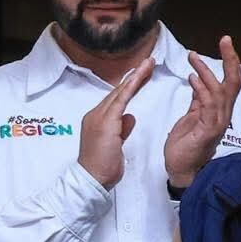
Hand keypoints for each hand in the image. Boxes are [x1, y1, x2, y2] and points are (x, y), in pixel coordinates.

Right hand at [76, 57, 153, 187]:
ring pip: (119, 92)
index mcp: (97, 121)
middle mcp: (95, 115)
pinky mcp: (105, 122)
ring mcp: (98, 117)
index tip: (142, 75)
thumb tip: (129, 117)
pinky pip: (121, 100)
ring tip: (149, 64)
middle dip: (134, 76)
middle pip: (118, 92)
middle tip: (149, 62)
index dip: (130, 86)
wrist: (91, 179)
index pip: (116, 99)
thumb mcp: (116, 145)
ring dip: (135, 77)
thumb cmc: (102, 167)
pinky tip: (140, 77)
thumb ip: (122, 129)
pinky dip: (131, 87)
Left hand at [165, 35, 240, 188]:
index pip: (230, 82)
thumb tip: (198, 80)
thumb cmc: (184, 145)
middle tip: (225, 40)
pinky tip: (191, 78)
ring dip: (206, 72)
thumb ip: (197, 100)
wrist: (179, 170)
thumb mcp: (190, 117)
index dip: (230, 62)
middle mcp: (223, 115)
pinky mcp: (208, 130)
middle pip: (234, 82)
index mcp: (219, 110)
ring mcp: (217, 123)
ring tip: (193, 58)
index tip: (224, 43)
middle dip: (231, 59)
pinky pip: (208, 105)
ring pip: (219, 90)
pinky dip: (201, 90)